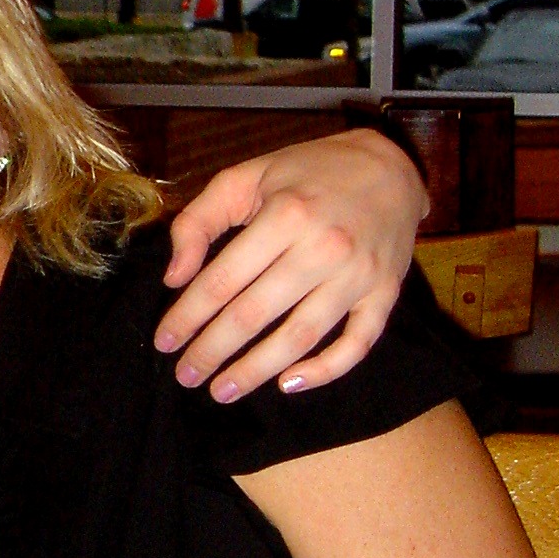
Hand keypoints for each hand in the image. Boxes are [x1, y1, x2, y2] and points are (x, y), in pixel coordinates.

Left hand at [155, 130, 428, 399]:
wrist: (393, 166)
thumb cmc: (308, 173)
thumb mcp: (245, 177)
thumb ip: (199, 222)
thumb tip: (174, 278)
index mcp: (285, 215)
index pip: (223, 280)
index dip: (188, 316)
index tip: (165, 342)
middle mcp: (323, 248)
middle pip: (255, 315)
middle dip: (212, 351)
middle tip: (186, 376)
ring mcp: (358, 275)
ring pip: (299, 337)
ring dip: (256, 370)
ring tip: (222, 391)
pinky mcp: (385, 293)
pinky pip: (357, 343)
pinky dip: (324, 370)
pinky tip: (288, 384)